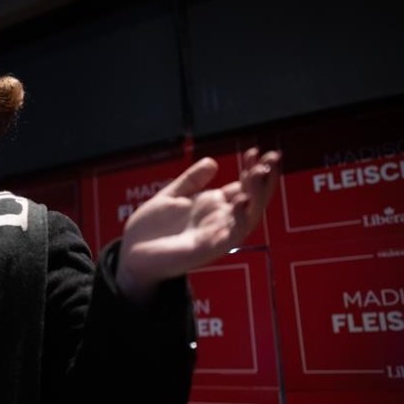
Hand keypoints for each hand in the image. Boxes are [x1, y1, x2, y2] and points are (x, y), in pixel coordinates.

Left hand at [116, 147, 280, 301]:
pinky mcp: (205, 250)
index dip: (251, 169)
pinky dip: (238, 220)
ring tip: (259, 172)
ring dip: (257, 195)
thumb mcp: (171, 196)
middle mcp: (218, 221)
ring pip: (247, 217)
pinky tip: (241, 201)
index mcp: (211, 206)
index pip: (242, 187)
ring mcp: (214, 235)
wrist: (131, 253)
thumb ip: (190, 181)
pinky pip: (229, 237)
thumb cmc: (151, 228)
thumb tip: (212, 162)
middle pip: (252, 200)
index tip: (253, 150)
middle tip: (271, 157)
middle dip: (264, 179)